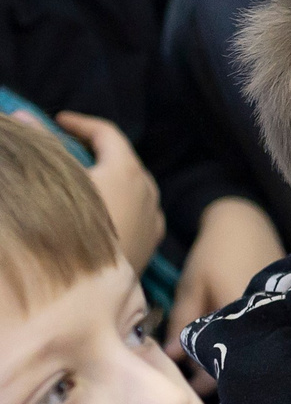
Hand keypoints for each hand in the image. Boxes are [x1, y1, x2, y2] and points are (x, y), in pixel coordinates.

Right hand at [51, 112, 162, 273]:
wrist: (95, 288)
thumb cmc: (71, 229)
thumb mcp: (55, 182)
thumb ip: (43, 145)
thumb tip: (22, 115)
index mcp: (127, 170)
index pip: (107, 133)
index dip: (81, 123)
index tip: (60, 119)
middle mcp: (148, 189)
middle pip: (123, 158)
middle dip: (96, 150)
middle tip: (68, 147)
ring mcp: (154, 216)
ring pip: (134, 186)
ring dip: (110, 177)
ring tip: (84, 178)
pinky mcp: (152, 240)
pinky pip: (139, 211)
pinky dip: (121, 201)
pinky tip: (104, 210)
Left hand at [166, 196, 282, 374]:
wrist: (245, 223)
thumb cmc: (214, 252)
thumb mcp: (191, 286)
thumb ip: (183, 322)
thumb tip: (172, 358)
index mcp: (241, 316)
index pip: (226, 362)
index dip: (206, 379)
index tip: (187, 385)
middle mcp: (265, 319)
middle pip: (243, 360)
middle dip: (219, 372)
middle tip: (195, 377)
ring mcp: (276, 315)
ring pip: (252, 349)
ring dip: (231, 356)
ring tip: (207, 359)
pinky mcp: (280, 309)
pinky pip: (260, 335)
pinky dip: (242, 341)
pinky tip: (225, 341)